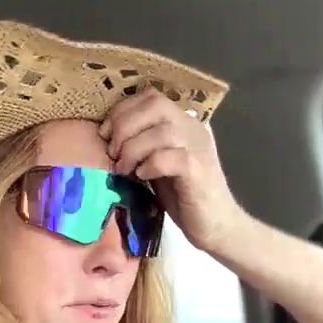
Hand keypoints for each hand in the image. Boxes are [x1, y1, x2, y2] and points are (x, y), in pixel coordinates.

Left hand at [99, 87, 241, 251]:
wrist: (217, 225)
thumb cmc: (184, 196)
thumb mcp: (157, 164)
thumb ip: (141, 146)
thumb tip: (108, 139)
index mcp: (182, 122)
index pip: (150, 96)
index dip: (122, 110)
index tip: (104, 134)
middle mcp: (192, 128)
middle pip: (155, 105)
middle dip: (124, 126)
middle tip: (113, 154)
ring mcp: (198, 147)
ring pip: (161, 131)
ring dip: (133, 148)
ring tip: (124, 169)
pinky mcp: (198, 171)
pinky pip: (171, 157)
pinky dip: (150, 164)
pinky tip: (143, 177)